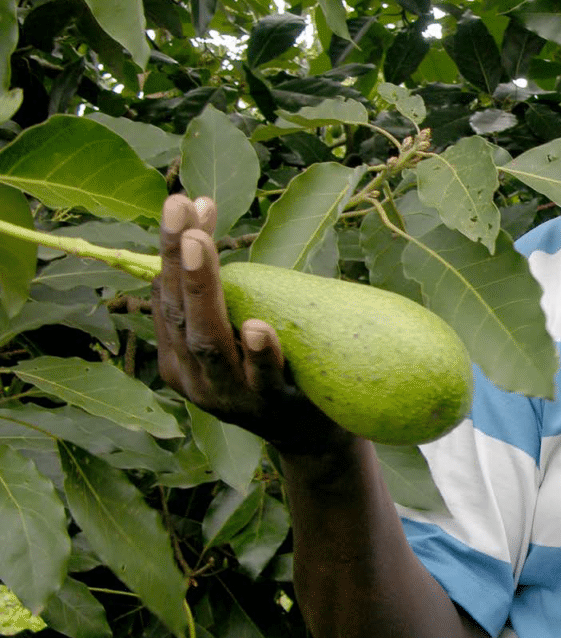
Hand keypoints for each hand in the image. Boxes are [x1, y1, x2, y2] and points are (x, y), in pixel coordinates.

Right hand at [152, 194, 350, 452]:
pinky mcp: (274, 408)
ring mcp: (233, 396)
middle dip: (179, 261)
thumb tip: (203, 213)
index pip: (168, 294)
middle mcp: (197, 378)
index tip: (181, 200)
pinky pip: (264, 380)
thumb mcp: (239, 330)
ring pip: (211, 343)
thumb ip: (224, 290)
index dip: (172, 248)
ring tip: (204, 247)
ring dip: (206, 293)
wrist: (315, 437)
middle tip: (183, 210)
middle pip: (180, 314)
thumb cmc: (277, 370)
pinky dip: (259, 353)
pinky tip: (258, 327)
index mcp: (180, 356)